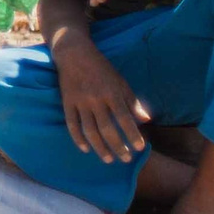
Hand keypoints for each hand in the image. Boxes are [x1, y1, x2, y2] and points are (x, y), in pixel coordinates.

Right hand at [55, 32, 150, 161]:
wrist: (74, 53)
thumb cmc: (102, 68)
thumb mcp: (120, 81)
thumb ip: (132, 101)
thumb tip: (146, 119)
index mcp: (111, 93)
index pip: (124, 119)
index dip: (132, 135)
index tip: (140, 148)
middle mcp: (95, 99)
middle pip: (107, 129)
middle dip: (118, 146)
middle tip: (126, 159)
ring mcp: (80, 102)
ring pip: (89, 130)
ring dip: (100, 147)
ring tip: (109, 159)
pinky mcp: (67, 102)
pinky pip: (72, 124)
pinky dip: (78, 138)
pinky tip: (86, 149)